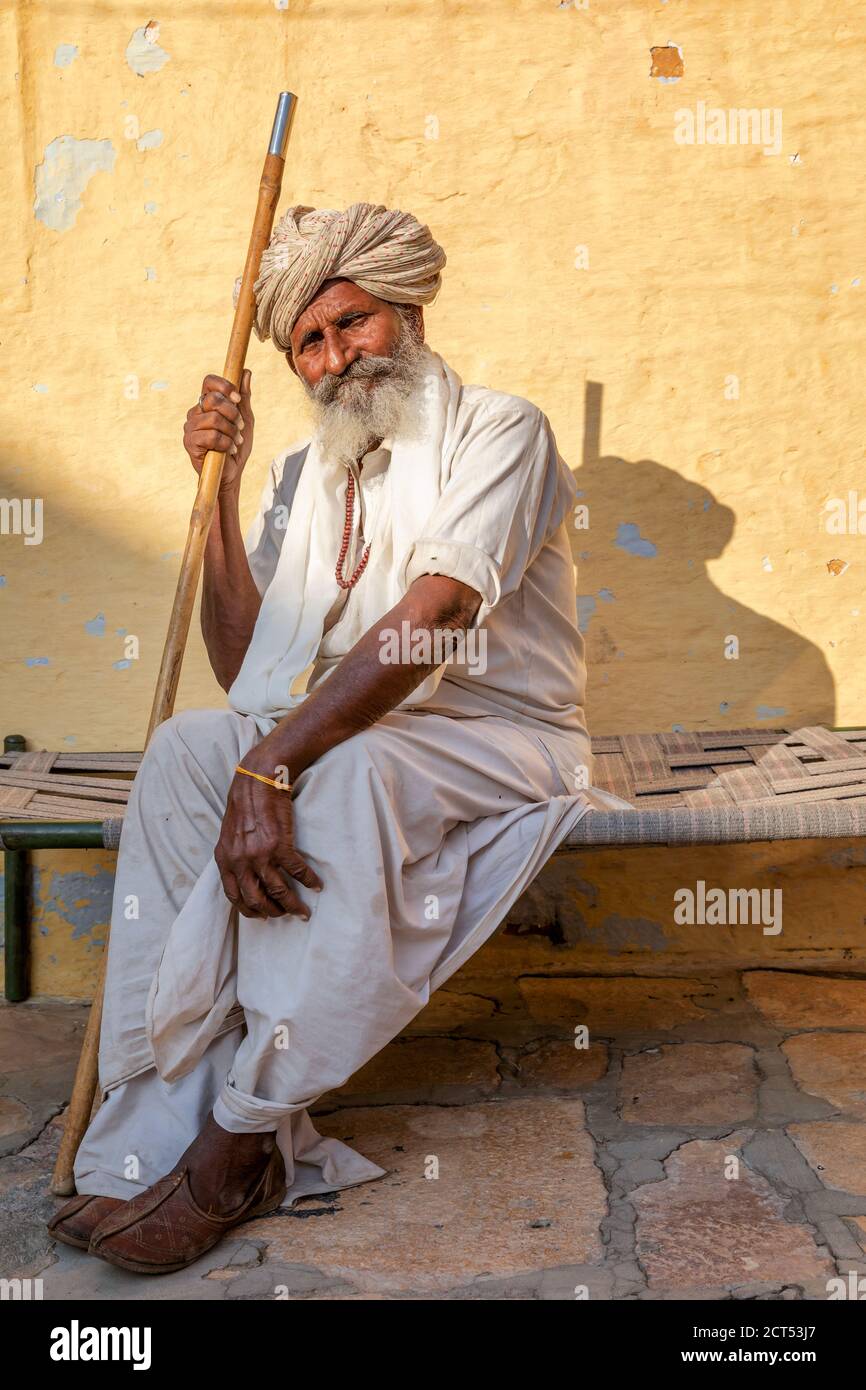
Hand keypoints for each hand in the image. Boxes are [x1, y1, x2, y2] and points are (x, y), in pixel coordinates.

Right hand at [183, 369, 253, 492]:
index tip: (238, 399)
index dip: (224, 386)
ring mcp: (190, 427)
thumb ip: (244, 397)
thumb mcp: (245, 420)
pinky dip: (226, 444)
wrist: (230, 474)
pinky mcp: (189, 442)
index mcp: (206, 404)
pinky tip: (228, 450)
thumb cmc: (236, 446)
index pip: (209, 382)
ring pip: (214, 419)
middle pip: (213, 400)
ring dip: (231, 432)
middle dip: (233, 414)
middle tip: (240, 427)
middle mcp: (195, 412)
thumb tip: (246, 372)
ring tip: (234, 441)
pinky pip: (212, 436)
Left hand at [214, 753, 322, 919]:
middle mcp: (240, 861)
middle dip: (273, 912)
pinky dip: (309, 881)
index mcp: (225, 859)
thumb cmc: (245, 804)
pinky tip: (317, 885)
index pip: (234, 896)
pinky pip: (297, 871)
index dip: (249, 910)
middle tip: (285, 915)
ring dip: (293, 905)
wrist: (258, 780)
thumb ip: (233, 856)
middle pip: (257, 899)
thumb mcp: (229, 834)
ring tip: (303, 911)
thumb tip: (244, 875)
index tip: (262, 916)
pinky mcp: (280, 845)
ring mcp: (260, 855)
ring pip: (278, 891)